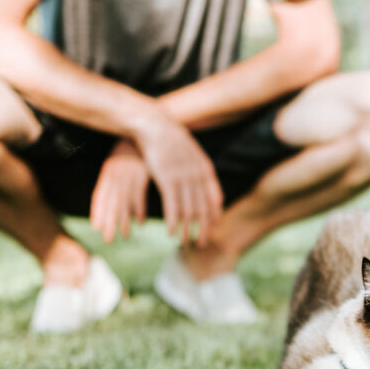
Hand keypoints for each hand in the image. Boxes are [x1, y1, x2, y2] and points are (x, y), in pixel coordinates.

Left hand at [90, 139, 147, 242]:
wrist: (147, 127)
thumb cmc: (135, 148)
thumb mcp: (122, 162)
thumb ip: (119, 180)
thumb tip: (120, 199)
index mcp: (109, 171)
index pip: (100, 195)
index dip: (98, 212)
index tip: (97, 228)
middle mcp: (117, 173)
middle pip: (110, 202)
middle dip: (109, 222)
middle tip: (107, 240)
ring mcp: (130, 173)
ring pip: (123, 201)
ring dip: (123, 220)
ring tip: (123, 236)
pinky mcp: (143, 172)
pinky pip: (139, 194)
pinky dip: (138, 208)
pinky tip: (139, 221)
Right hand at [129, 111, 222, 246]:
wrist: (154, 125)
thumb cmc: (169, 139)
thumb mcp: (190, 151)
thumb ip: (198, 167)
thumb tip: (204, 176)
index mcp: (205, 169)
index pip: (215, 197)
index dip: (214, 214)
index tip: (213, 227)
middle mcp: (198, 176)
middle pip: (204, 208)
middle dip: (203, 229)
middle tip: (202, 243)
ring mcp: (184, 178)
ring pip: (189, 210)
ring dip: (188, 230)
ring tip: (187, 243)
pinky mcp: (167, 179)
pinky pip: (172, 205)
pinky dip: (173, 221)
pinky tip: (171, 232)